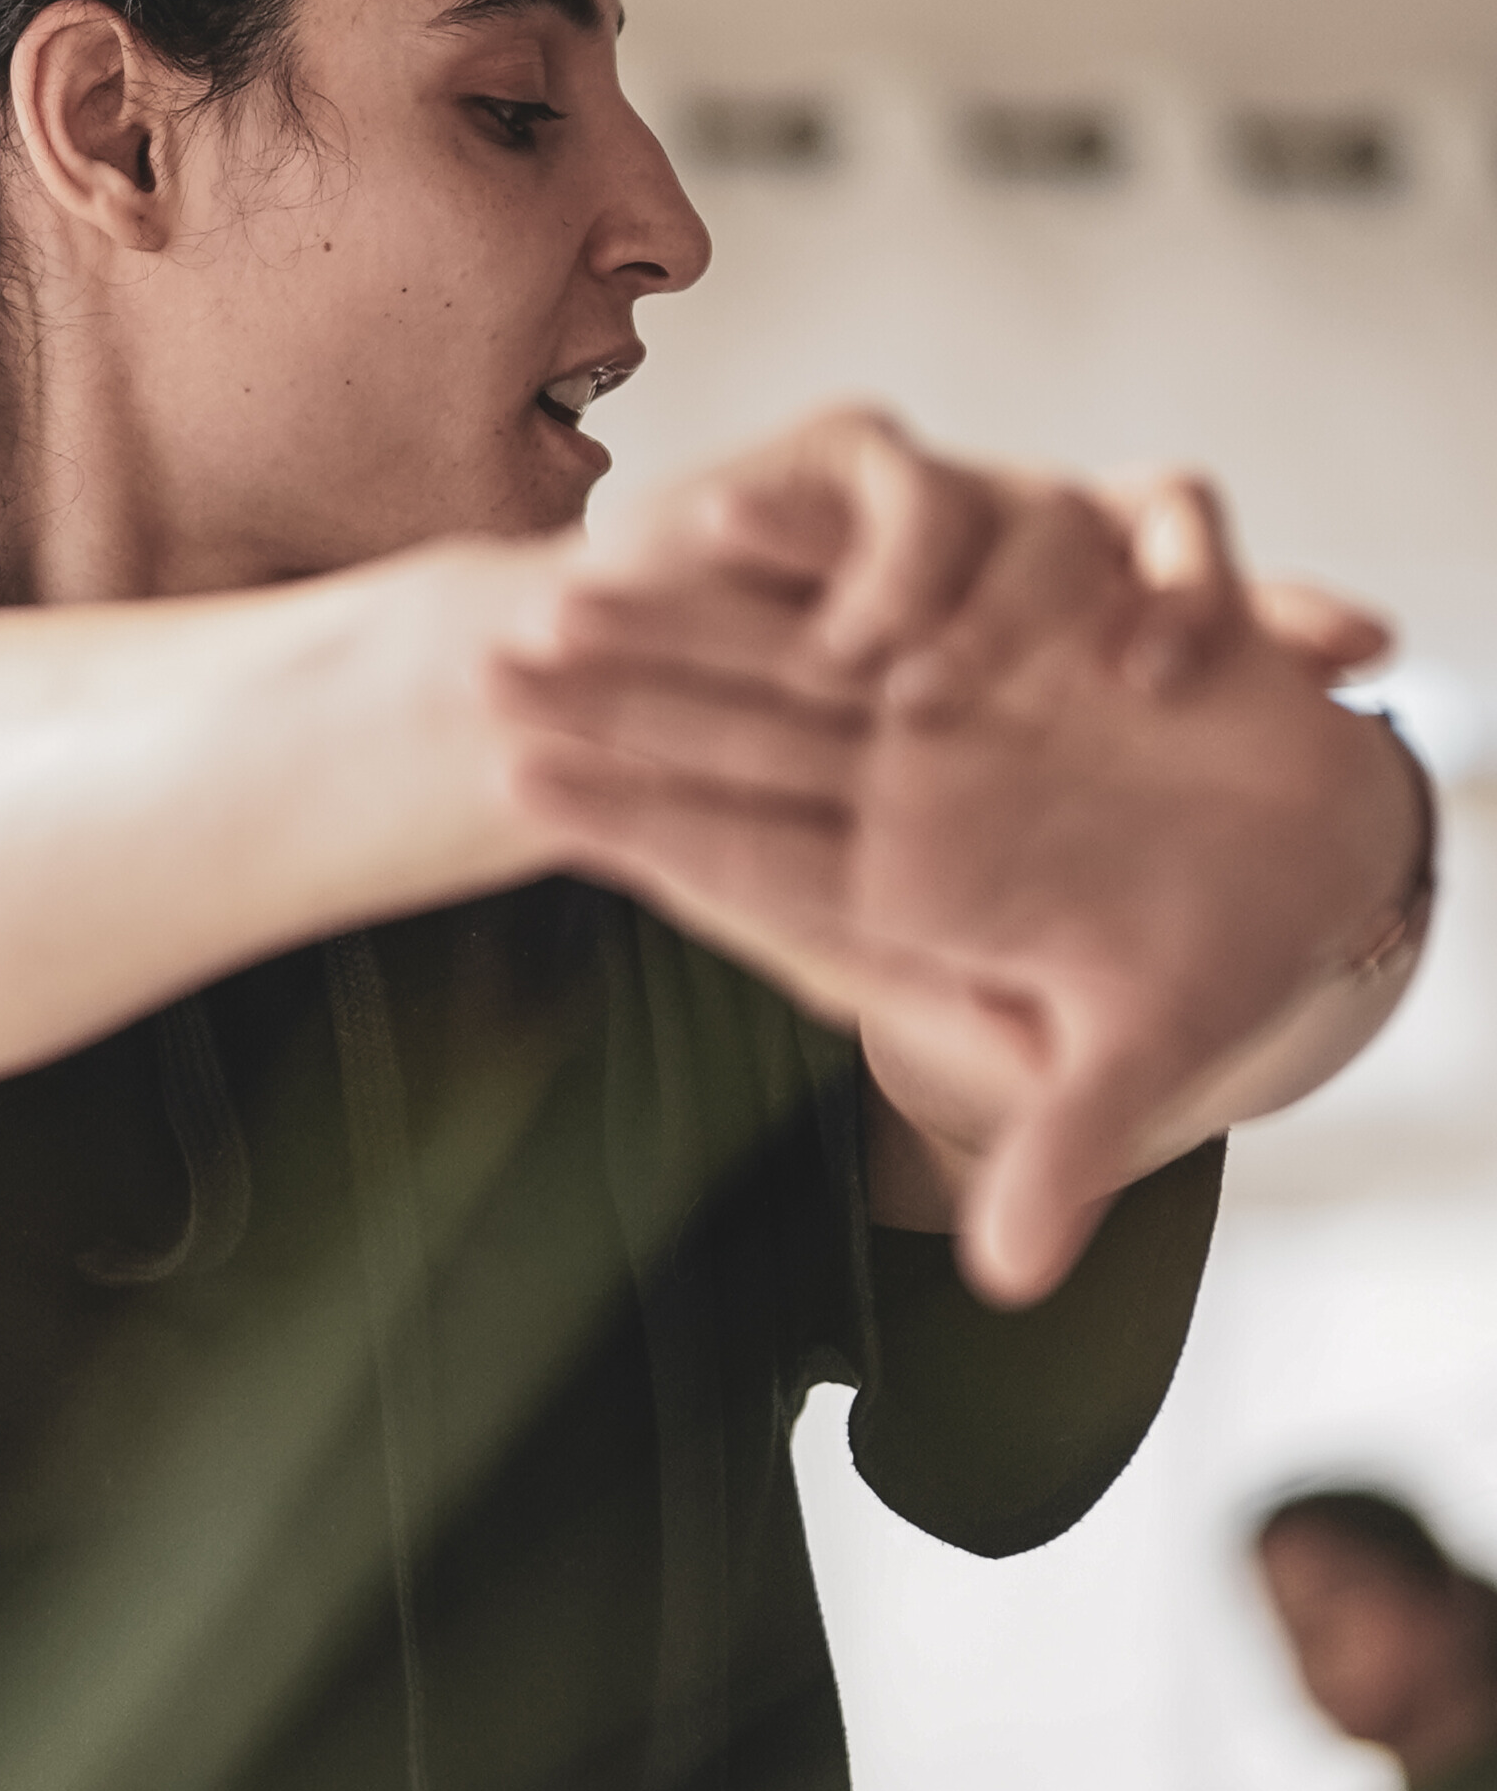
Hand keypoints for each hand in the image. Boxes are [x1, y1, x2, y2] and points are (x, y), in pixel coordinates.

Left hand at [492, 409, 1429, 1300]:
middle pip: (723, 747)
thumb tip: (1008, 1283)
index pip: (739, 856)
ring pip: (784, 659)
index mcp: (904, 894)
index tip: (524, 788)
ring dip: (678, 621)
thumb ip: (1067, 1144)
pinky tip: (725, 508)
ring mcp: (942, 713)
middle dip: (608, 707)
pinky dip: (820, 545)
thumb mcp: (1149, 1053)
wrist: (1308, 854)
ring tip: (565, 580)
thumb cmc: (1226, 957)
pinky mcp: (1001, 633)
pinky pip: (895, 583)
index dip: (636, 820)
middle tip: (482, 665)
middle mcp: (898, 800)